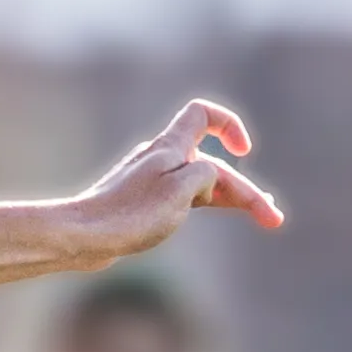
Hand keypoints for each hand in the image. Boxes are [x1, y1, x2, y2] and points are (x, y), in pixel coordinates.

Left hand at [64, 100, 284, 259]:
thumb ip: (207, 175)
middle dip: (244, 188)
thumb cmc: (129, 215)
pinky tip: (217, 208)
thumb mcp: (181, 190)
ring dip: (232, 196)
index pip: (202, 114)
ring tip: (265, 217)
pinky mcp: (141, 202)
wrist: (79, 238)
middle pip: (212, 163)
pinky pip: (182, 195)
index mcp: (169, 148)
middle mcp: (159, 158)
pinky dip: (206, 201)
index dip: (229, 125)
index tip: (244, 150)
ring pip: (200, 182)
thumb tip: (210, 180)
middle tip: (272, 218)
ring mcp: (150, 180)